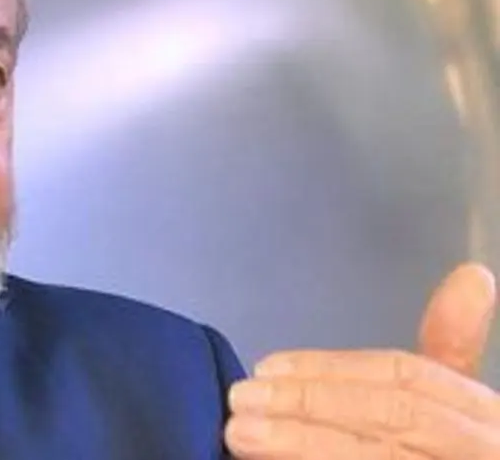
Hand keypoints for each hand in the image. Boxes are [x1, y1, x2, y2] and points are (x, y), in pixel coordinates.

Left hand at [225, 263, 499, 458]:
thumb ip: (450, 350)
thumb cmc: (444, 453)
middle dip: (310, 405)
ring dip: (302, 445)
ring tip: (240, 435)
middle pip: (393, 418)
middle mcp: (483, 451)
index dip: (336, 368)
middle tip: (241, 401)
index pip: (412, 380)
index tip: (268, 365)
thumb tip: (471, 273)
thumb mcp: (456, 413)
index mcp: (488, 422)